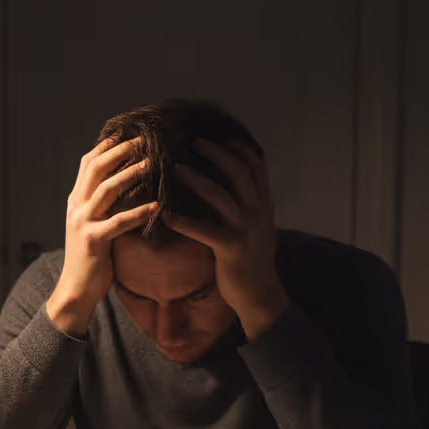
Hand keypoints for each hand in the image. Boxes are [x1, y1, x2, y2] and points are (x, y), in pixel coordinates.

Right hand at [49, 136, 159, 336]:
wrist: (75, 289)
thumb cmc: (90, 258)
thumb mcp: (92, 225)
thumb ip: (101, 205)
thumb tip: (123, 184)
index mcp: (76, 201)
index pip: (87, 164)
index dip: (106, 146)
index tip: (127, 132)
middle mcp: (76, 207)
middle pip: (95, 169)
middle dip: (119, 151)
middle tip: (142, 139)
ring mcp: (82, 223)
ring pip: (106, 190)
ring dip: (130, 173)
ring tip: (151, 162)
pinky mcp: (93, 241)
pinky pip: (119, 222)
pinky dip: (139, 212)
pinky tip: (157, 205)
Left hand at [163, 138, 289, 338]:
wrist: (260, 295)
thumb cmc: (250, 261)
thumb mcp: (255, 228)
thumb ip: (246, 206)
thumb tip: (231, 186)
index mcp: (263, 204)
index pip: (255, 165)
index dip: (236, 147)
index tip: (217, 134)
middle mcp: (258, 211)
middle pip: (239, 171)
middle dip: (217, 153)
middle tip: (194, 140)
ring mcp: (246, 229)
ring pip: (221, 195)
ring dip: (197, 179)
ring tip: (175, 167)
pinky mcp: (231, 248)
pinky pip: (204, 230)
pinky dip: (184, 221)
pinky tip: (166, 215)